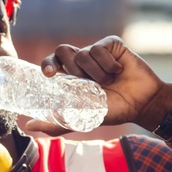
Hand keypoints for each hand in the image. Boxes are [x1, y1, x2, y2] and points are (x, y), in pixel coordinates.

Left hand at [24, 36, 166, 134]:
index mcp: (72, 75)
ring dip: (95, 73)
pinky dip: (107, 64)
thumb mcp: (82, 119)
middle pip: (63, 50)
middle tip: (83, 82)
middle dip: (71, 68)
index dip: (48, 63)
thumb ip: (57, 123)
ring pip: (83, 53)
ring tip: (108, 83)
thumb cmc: (113, 110)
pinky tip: (118, 72)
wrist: (142, 104)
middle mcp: (82, 61)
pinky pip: (100, 48)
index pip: (52, 61)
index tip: (49, 74)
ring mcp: (97, 51)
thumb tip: (28, 126)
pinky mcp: (112, 45)